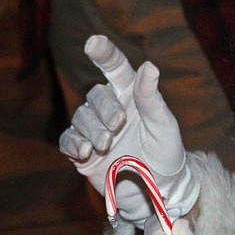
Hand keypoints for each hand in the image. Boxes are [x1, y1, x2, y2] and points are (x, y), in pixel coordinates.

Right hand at [59, 35, 196, 221]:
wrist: (158, 191)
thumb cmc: (166, 153)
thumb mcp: (164, 126)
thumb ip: (151, 98)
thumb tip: (148, 66)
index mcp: (131, 95)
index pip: (115, 68)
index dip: (105, 53)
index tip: (93, 42)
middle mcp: (110, 108)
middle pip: (95, 96)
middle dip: (104, 109)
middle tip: (118, 125)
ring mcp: (95, 130)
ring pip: (81, 117)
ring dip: (92, 129)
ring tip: (106, 144)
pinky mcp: (83, 152)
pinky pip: (68, 140)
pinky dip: (73, 144)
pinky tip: (85, 152)